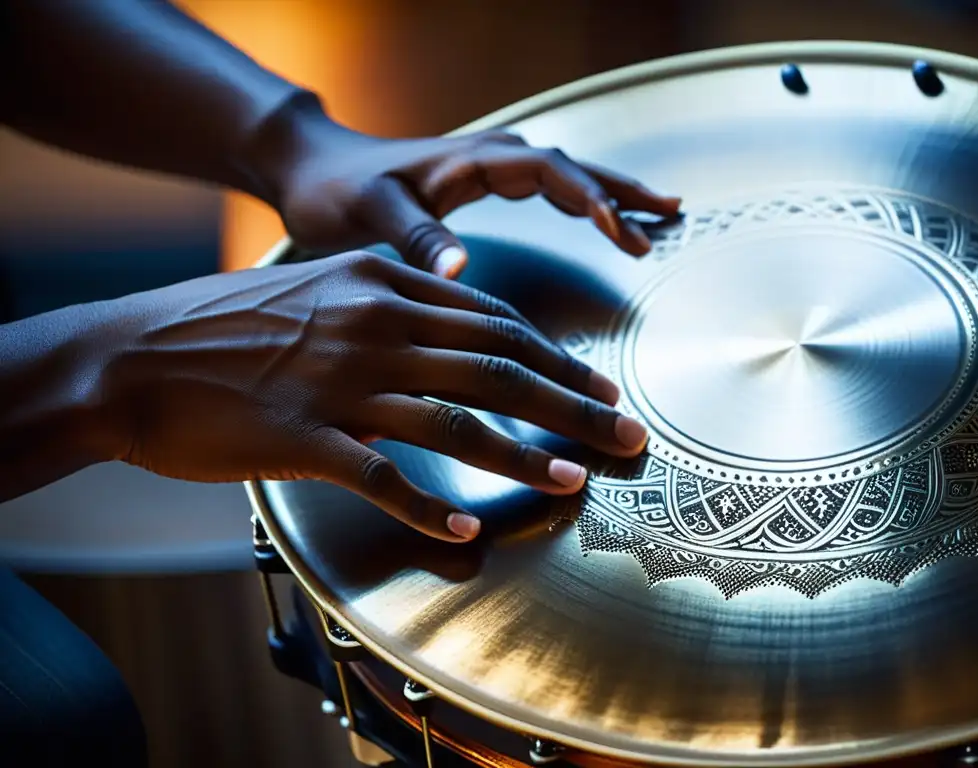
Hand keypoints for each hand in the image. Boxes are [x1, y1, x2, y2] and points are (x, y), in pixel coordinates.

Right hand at [110, 252, 647, 541]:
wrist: (129, 357)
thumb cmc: (223, 326)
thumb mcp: (316, 288)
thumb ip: (386, 305)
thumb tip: (449, 332)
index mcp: (379, 284)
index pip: (493, 322)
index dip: (556, 358)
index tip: (599, 388)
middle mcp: (371, 326)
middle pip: (497, 368)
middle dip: (571, 404)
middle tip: (624, 435)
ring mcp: (338, 383)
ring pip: (456, 421)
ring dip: (524, 456)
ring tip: (574, 482)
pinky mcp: (302, 438)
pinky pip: (381, 478)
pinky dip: (426, 507)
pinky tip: (462, 531)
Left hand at [248, 96, 680, 277]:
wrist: (315, 173)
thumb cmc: (337, 192)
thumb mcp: (372, 214)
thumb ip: (417, 237)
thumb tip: (460, 268)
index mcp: (472, 160)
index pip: (551, 173)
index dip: (592, 201)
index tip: (625, 232)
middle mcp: (489, 158)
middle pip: (574, 168)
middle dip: (624, 192)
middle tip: (672, 215)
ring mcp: (489, 169)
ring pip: (567, 175)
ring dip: (614, 193)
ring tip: (662, 214)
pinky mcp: (483, 185)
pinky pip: (549, 188)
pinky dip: (584, 201)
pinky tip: (605, 219)